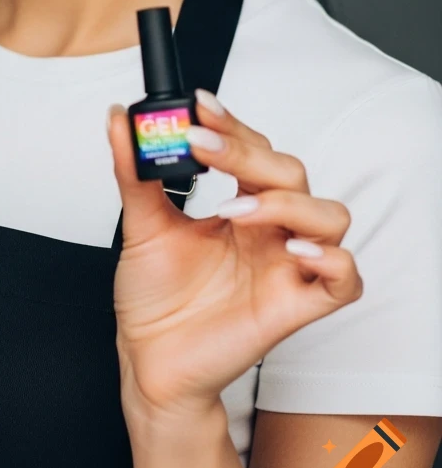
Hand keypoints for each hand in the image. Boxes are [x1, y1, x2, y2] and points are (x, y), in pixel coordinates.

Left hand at [107, 91, 361, 417]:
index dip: (233, 126)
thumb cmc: (154, 296)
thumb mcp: (140, 224)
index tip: (201, 107)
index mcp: (240, 207)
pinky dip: (332, 259)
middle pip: (291, 173)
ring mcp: (286, 267)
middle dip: (249, 154)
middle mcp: (269, 232)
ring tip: (235, 210)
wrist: (147, 360)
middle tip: (203, 148)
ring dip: (288, 202)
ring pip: (330, 216)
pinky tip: (292, 251)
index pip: (255, 150)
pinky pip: (345, 280)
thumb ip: (134, 171)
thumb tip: (121, 119)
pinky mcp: (295, 307)